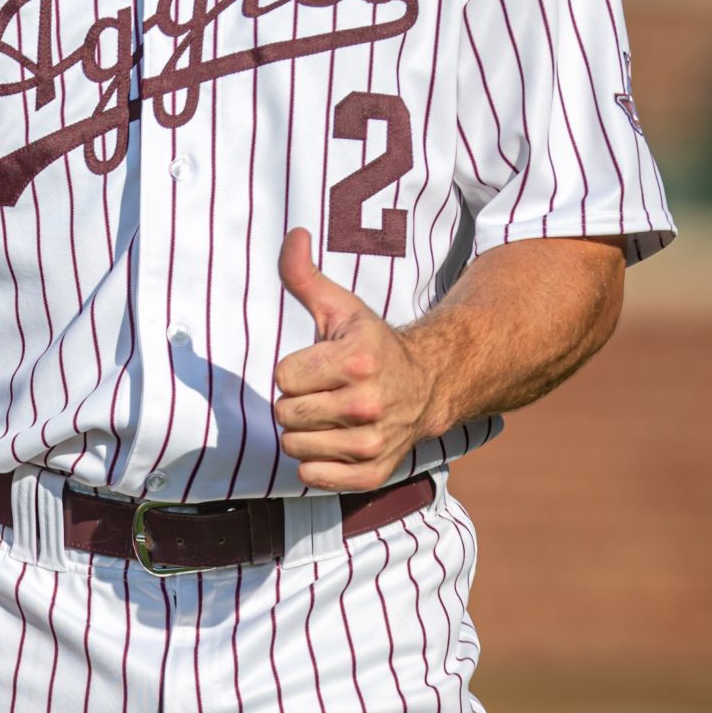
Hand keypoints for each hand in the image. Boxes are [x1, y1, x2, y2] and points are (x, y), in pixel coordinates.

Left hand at [272, 227, 445, 491]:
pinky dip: (315, 465)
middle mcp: (368, 404)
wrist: (429, 385)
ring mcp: (372, 442)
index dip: (294, 369)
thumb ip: (304, 274)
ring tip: (329, 416)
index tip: (319, 364)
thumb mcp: (341, 307)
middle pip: (285, 413)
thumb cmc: (372, 345)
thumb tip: (293, 234)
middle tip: (324, 391)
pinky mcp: (373, 473)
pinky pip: (312, 478)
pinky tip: (334, 442)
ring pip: (294, 447)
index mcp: (357, 361)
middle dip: (296, 401)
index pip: (282, 376)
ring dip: (303, 433)